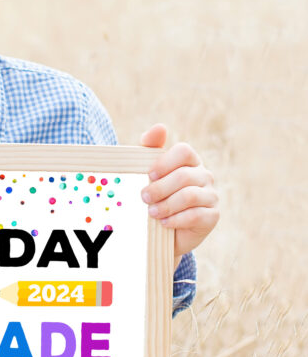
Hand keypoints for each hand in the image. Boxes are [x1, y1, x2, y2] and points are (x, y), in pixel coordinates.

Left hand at [140, 124, 218, 262]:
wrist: (162, 229)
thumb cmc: (155, 195)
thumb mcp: (147, 171)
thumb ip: (150, 148)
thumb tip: (160, 127)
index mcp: (189, 161)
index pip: (184, 151)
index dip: (165, 162)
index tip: (149, 174)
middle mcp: (204, 175)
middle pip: (184, 176)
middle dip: (160, 188)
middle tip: (144, 198)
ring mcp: (211, 196)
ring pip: (189, 196)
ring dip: (166, 205)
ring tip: (151, 212)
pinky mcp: (212, 216)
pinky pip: (196, 215)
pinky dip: (176, 219)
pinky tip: (164, 223)